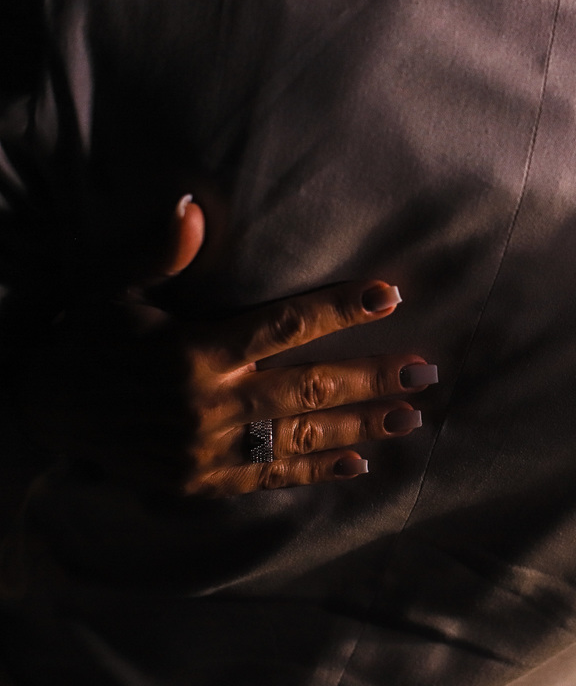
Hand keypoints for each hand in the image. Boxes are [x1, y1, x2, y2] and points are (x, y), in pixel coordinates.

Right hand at [24, 196, 436, 496]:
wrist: (39, 410)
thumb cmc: (87, 338)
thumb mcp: (114, 288)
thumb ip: (159, 251)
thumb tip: (191, 204)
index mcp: (196, 350)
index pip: (286, 326)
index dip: (342, 309)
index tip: (389, 295)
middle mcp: (210, 404)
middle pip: (311, 387)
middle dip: (374, 378)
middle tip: (425, 371)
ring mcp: (208, 449)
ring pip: (301, 435)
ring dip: (361, 427)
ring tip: (410, 417)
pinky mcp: (201, 481)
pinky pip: (269, 476)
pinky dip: (315, 471)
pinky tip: (358, 465)